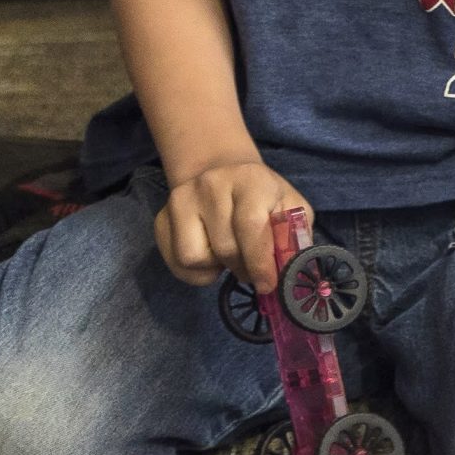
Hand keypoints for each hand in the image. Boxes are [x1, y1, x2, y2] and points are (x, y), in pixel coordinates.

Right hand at [155, 157, 308, 291]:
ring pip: (194, 258)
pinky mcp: (161, 218)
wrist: (220, 170)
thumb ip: (293, 235)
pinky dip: (197, 272)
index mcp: (250, 179)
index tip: (267, 283)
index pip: (250, 225)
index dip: (260, 261)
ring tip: (229, 255)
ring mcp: (181, 200)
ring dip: (216, 268)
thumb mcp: (290, 206)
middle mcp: (211, 185)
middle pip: (225, 248)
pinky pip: (177, 264)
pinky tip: (211, 257)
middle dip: (244, 267)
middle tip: (252, 266)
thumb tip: (290, 270)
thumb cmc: (261, 195)